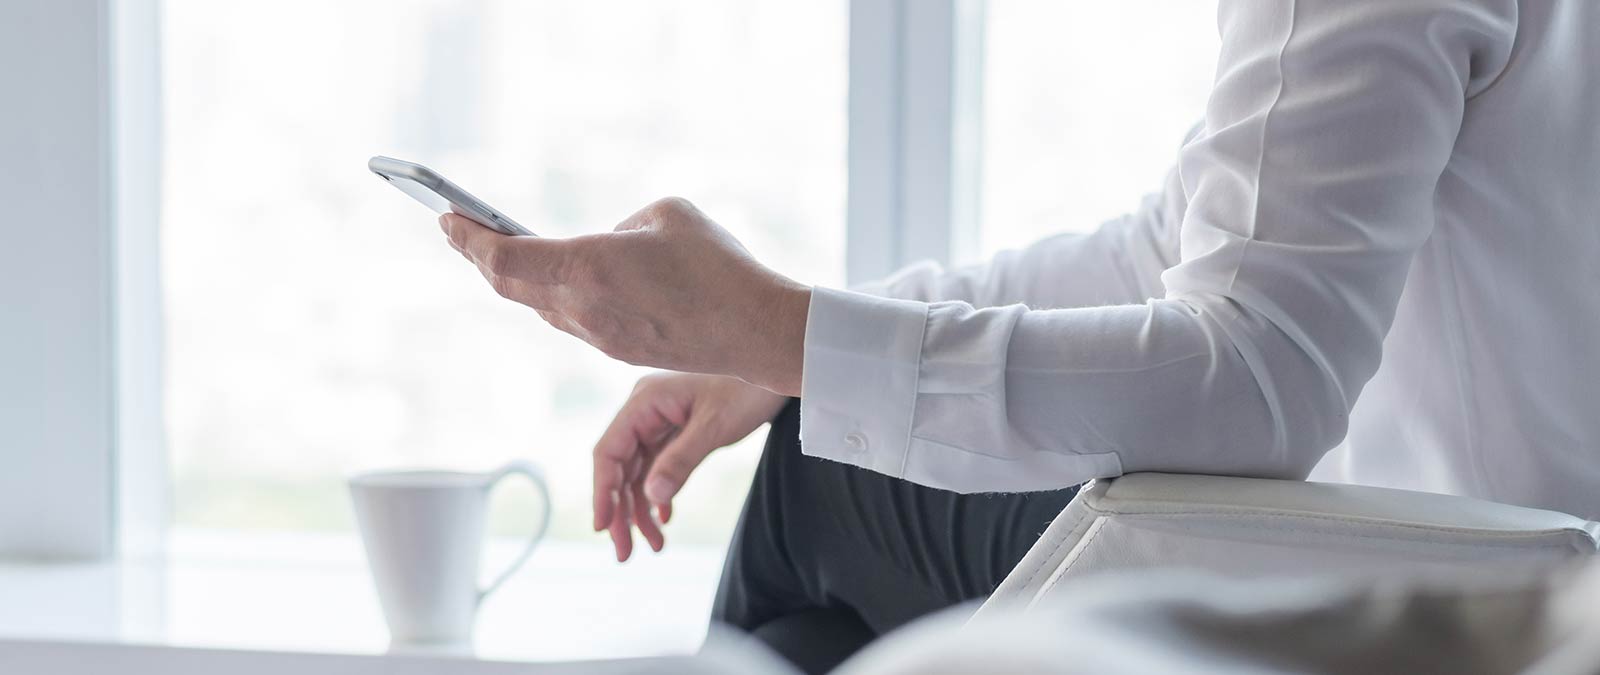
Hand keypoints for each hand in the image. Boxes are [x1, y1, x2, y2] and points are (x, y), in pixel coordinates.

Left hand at [439, 197, 810, 394]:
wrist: (757, 332)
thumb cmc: (719, 265)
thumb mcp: (666, 215)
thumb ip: (620, 228)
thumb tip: (606, 247)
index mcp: (586, 269)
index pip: (502, 258)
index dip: (467, 237)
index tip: (448, 216)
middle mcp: (582, 310)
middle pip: (508, 286)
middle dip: (478, 256)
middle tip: (457, 230)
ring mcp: (598, 337)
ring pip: (539, 306)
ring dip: (514, 280)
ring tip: (498, 253)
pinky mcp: (620, 350)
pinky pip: (570, 319)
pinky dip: (549, 296)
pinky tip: (555, 281)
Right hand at [592, 372, 786, 560]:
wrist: (777, 369)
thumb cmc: (747, 390)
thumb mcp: (715, 427)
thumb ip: (681, 461)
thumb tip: (651, 499)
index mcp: (644, 402)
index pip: (609, 452)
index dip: (602, 492)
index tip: (602, 528)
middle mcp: (645, 411)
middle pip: (619, 468)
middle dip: (621, 511)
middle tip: (626, 553)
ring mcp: (660, 421)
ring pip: (639, 473)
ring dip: (641, 510)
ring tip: (655, 546)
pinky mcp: (677, 430)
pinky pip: (658, 467)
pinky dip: (659, 495)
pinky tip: (664, 519)